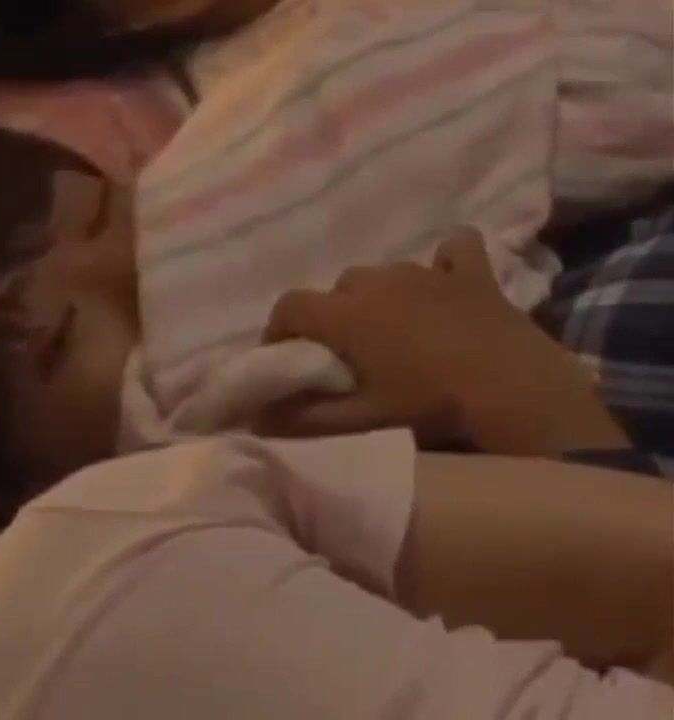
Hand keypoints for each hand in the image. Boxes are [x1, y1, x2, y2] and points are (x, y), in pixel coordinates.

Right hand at [260, 228, 628, 454]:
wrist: (515, 391)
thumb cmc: (432, 406)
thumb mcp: (363, 421)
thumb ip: (305, 418)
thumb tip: (257, 418)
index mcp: (346, 315)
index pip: (289, 306)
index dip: (279, 331)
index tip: (287, 359)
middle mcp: (379, 282)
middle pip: (338, 289)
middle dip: (335, 316)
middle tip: (349, 355)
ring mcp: (427, 271)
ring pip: (386, 273)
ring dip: (381, 298)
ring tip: (396, 333)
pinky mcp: (472, 272)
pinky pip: (452, 250)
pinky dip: (443, 265)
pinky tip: (445, 287)